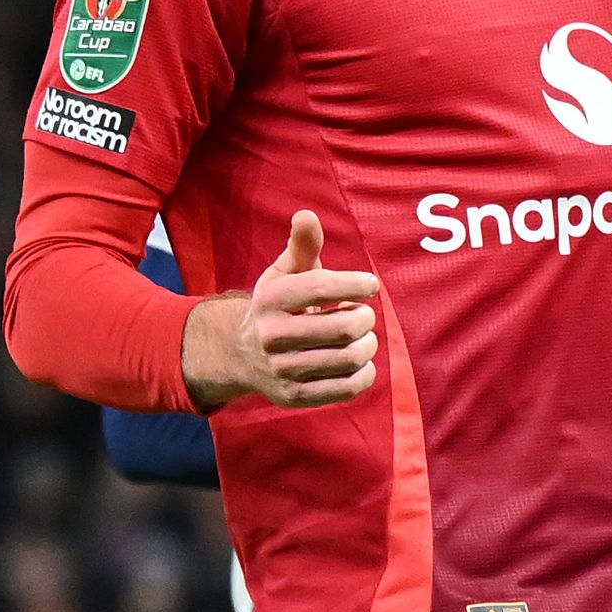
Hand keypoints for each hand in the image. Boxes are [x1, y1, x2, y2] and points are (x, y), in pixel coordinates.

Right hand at [183, 212, 381, 409]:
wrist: (242, 356)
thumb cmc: (278, 306)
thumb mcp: (284, 272)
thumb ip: (301, 245)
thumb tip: (307, 215)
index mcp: (271, 299)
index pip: (322, 287)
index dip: (356, 284)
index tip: (370, 285)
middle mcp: (272, 336)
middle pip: (344, 328)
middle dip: (365, 318)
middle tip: (363, 315)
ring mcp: (282, 370)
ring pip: (350, 358)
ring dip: (368, 344)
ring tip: (362, 337)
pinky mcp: (295, 396)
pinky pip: (348, 387)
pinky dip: (365, 373)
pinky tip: (358, 361)